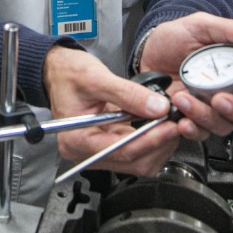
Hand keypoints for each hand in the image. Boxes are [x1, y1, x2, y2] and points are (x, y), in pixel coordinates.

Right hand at [43, 46, 178, 176]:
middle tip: (175, 123)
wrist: (58, 69)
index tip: (169, 126)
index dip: (150, 139)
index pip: (121, 150)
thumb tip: (157, 107)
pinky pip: (134, 152)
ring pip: (137, 162)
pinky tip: (158, 124)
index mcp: (76, 139)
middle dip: (157, 144)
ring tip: (168, 123)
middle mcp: (85, 152)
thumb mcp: (97, 78)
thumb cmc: (67, 73)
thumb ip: (128, 93)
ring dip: (157, 145)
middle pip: (132, 162)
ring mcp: (97, 151)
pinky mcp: (107, 145)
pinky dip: (150, 140)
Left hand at [139, 13, 232, 137]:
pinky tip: (182, 118)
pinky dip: (193, 129)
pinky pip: (204, 134)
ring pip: (228, 125)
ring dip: (207, 116)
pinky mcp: (197, 120)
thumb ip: (230, 30)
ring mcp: (217, 108)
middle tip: (219, 100)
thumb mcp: (200, 26)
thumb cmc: (176, 37)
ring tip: (184, 98)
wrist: (148, 52)